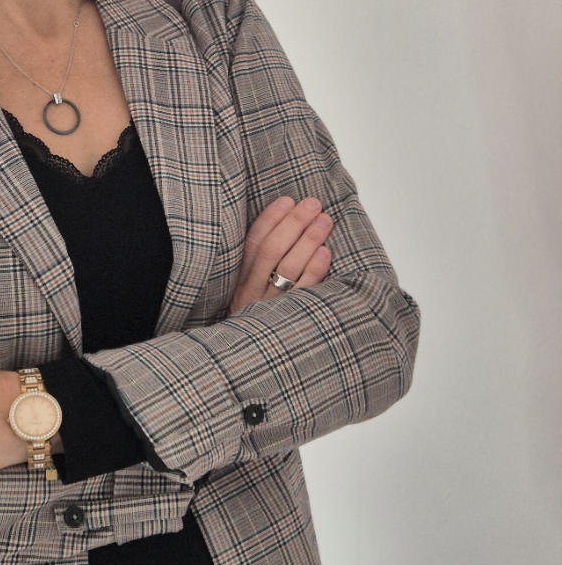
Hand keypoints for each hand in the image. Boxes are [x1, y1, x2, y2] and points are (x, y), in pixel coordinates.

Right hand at [228, 196, 332, 313]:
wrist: (243, 364)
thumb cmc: (251, 318)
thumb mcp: (243, 290)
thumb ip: (255, 264)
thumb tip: (283, 225)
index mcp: (238, 280)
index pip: (252, 243)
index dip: (270, 219)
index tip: (287, 200)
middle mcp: (251, 293)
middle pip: (272, 251)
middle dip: (294, 223)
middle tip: (313, 203)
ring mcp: (270, 308)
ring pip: (288, 268)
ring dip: (308, 240)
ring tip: (324, 220)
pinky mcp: (289, 321)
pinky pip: (303, 293)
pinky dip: (315, 271)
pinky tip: (325, 252)